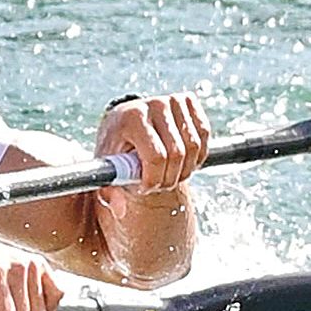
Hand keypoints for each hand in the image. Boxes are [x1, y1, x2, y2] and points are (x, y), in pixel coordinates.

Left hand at [94, 93, 210, 213]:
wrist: (122, 125)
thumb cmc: (115, 150)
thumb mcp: (107, 170)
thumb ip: (109, 192)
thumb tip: (119, 209)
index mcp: (130, 118)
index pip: (156, 157)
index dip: (154, 180)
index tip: (144, 187)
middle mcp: (153, 104)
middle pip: (177, 154)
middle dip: (169, 178)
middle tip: (158, 184)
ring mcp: (172, 100)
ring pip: (195, 146)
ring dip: (185, 169)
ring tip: (168, 175)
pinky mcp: (188, 100)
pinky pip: (204, 134)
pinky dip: (198, 154)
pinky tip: (183, 161)